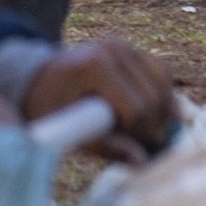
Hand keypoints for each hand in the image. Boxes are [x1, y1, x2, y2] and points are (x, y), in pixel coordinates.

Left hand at [22, 39, 178, 162]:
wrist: (41, 78)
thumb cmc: (51, 105)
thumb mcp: (68, 128)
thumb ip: (105, 146)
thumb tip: (142, 160)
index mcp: (94, 66)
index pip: (135, 108)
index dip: (138, 133)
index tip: (131, 146)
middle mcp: (114, 49)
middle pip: (153, 97)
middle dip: (152, 125)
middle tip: (140, 142)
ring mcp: (125, 46)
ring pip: (164, 84)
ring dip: (162, 111)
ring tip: (145, 129)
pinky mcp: (133, 49)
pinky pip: (163, 74)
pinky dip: (163, 95)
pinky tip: (151, 112)